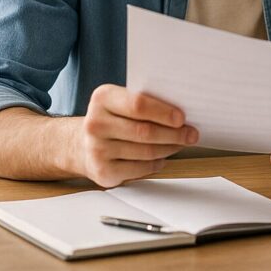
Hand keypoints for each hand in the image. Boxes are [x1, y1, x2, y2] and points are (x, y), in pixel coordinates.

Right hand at [76, 84, 197, 187]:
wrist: (78, 145)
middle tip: (191, 134)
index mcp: (102, 98)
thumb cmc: (111, 119)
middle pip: (145, 131)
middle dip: (174, 134)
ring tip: (180, 143)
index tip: (182, 118)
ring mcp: (97, 149)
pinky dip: (156, 163)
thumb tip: (182, 114)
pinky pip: (140, 168)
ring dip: (169, 148)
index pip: (138, 104)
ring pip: (146, 151)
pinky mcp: (102, 171)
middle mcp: (95, 123)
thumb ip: (145, 102)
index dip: (164, 112)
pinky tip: (162, 158)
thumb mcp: (120, 101)